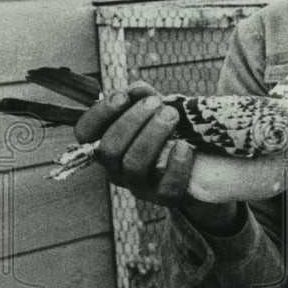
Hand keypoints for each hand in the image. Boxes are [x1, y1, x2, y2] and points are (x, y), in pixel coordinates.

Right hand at [74, 83, 287, 228]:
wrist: (203, 164)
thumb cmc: (171, 131)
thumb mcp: (156, 111)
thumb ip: (144, 98)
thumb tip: (136, 89)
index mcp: (108, 144)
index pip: (85, 134)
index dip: (98, 114)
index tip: (122, 96)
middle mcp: (117, 169)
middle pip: (110, 149)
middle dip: (132, 121)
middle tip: (157, 104)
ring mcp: (140, 186)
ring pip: (134, 165)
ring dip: (153, 136)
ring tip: (172, 115)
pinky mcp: (166, 198)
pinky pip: (167, 189)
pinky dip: (176, 166)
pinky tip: (186, 147)